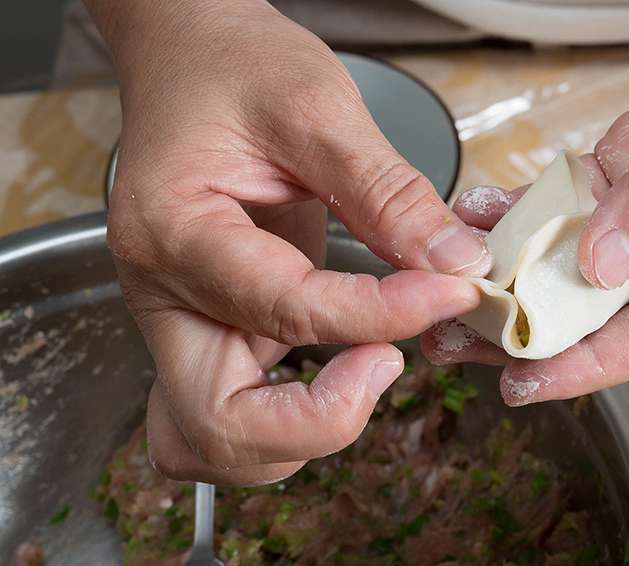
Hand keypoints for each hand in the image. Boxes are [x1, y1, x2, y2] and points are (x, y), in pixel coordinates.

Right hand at [86, 0, 490, 483]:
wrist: (189, 56)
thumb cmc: (236, 66)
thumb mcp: (318, 108)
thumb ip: (389, 193)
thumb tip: (456, 266)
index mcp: (176, 232)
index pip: (285, 313)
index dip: (379, 315)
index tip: (451, 291)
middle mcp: (164, 294)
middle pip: (218, 426)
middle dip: (318, 422)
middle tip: (389, 363)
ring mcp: (185, 320)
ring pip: (221, 440)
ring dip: (302, 435)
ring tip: (370, 365)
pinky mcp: (215, 326)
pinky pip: (241, 412)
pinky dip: (292, 422)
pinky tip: (344, 372)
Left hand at [424, 0, 628, 404]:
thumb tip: (603, 264)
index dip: (603, 360)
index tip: (533, 380)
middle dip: (551, 323)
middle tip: (475, 342)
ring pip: (598, 248)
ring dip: (532, 265)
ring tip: (464, 286)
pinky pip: (588, 189)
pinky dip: (540, 202)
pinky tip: (491, 213)